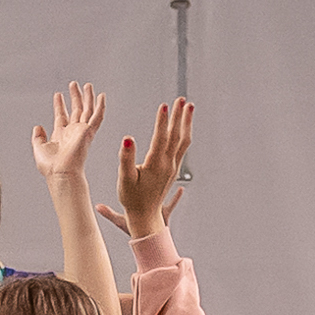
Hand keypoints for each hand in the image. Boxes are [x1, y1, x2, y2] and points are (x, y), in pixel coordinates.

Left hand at [30, 81, 106, 183]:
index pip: (61, 116)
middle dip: (75, 97)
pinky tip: (101, 96)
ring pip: (87, 110)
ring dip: (87, 97)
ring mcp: (82, 131)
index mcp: (61, 135)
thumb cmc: (51, 166)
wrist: (61, 173)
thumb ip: (38, 137)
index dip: (59, 105)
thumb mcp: (39, 148)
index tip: (58, 94)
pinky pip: (97, 117)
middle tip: (73, 84)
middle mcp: (73, 132)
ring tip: (87, 85)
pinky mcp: (89, 132)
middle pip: (75, 110)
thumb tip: (37, 126)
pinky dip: (100, 106)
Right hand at [113, 99, 193, 233]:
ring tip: (189, 107)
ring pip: (183, 141)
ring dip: (186, 122)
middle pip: (176, 136)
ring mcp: (173, 167)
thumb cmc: (131, 198)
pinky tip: (185, 126)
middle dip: (179, 116)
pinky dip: (185, 133)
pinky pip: (183, 147)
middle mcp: (168, 164)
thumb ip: (126, 157)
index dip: (163, 121)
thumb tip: (128, 138)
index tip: (164, 105)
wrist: (145, 216)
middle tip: (182, 98)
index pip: (161, 138)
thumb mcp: (124, 178)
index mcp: (155, 165)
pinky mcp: (173, 169)